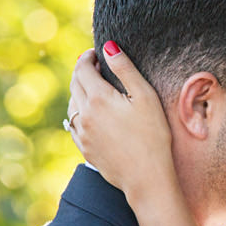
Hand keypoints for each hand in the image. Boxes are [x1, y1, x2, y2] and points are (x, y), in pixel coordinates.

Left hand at [66, 44, 174, 202]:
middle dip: (83, 72)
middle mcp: (84, 114)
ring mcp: (82, 133)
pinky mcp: (85, 148)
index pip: (83, 68)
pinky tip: (93, 115)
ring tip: (95, 90)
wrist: (146, 178)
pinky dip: (80, 113)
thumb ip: (125, 69)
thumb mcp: (145, 97)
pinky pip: (75, 124)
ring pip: (72, 105)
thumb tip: (108, 46)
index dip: (88, 57)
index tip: (97, 53)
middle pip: (74, 84)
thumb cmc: (153, 136)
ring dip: (80, 92)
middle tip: (96, 67)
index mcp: (98, 98)